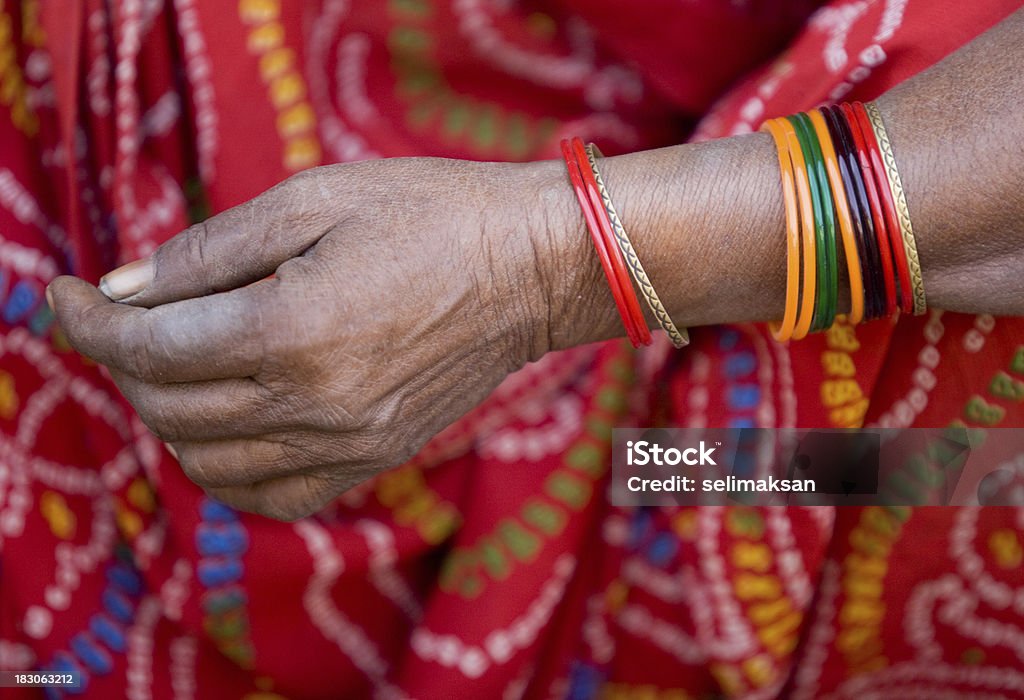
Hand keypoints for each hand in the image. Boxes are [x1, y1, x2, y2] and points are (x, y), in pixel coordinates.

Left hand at [48, 157, 585, 520]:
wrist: (530, 268)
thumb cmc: (431, 215)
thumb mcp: (313, 199)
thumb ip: (209, 251)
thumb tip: (126, 288)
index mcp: (293, 328)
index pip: (151, 347)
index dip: (90, 322)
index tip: (68, 296)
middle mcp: (315, 402)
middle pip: (169, 407)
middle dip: (123, 362)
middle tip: (122, 319)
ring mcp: (348, 441)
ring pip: (209, 461)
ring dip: (166, 415)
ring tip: (173, 367)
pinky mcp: (374, 457)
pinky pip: (273, 495)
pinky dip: (225, 471)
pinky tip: (225, 428)